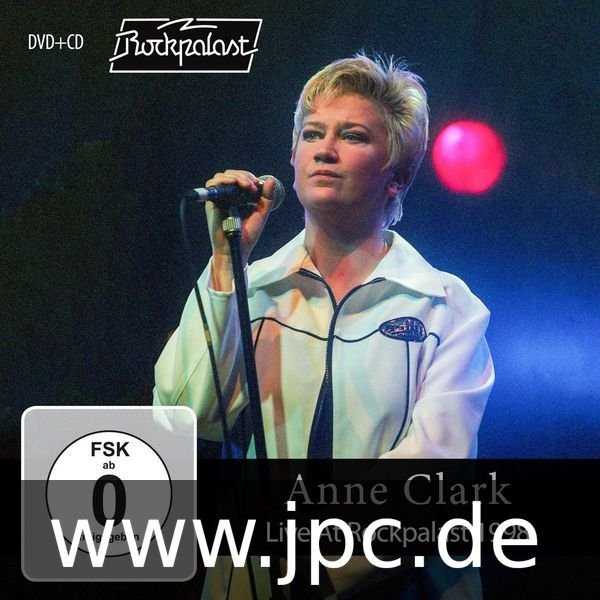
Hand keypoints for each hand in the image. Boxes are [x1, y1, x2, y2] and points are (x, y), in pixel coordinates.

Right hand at [204, 169, 277, 290]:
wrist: (237, 249)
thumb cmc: (247, 235)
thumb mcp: (261, 213)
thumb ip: (267, 198)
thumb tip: (271, 179)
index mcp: (237, 197)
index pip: (239, 178)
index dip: (248, 176)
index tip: (257, 184)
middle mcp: (226, 196)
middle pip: (230, 174)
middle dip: (243, 175)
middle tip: (252, 185)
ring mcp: (219, 199)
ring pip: (221, 176)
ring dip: (235, 176)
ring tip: (247, 185)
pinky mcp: (212, 203)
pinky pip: (213, 185)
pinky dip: (225, 180)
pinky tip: (236, 184)